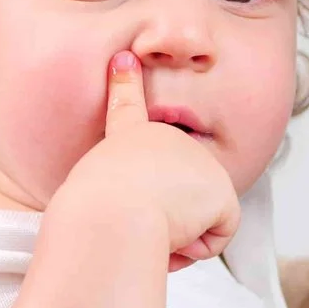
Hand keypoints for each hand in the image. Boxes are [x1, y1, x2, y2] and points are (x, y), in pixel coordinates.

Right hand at [55, 51, 241, 270]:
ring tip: (146, 226)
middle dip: (164, 220)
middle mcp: (163, 140)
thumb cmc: (87, 219)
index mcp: (123, 140)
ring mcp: (197, 160)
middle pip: (175, 194)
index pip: (124, 108)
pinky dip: (195, 249)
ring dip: (176, 238)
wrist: (109, 215)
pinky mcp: (221, 189)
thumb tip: (145, 232)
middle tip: (132, 222)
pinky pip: (216, 237)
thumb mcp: (89, 204)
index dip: (124, 82)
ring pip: (197, 219)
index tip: (123, 58)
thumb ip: (121, 204)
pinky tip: (172, 235)